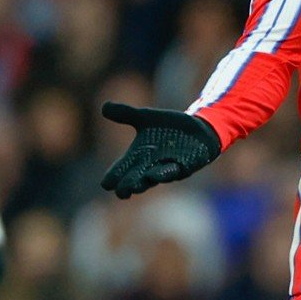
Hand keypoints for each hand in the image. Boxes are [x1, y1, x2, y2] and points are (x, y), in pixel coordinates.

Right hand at [98, 101, 221, 198]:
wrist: (197, 129)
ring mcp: (167, 167)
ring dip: (144, 182)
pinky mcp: (184, 166)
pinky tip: (159, 175)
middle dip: (128, 184)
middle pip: (135, 178)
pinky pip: (173, 171)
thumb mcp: (145, 118)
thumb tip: (103, 107)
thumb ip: (126, 114)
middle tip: (120, 191)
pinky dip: (166, 173)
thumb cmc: (169, 128)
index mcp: (138, 156)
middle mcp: (150, 165)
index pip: (122, 169)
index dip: (114, 176)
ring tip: (134, 187)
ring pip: (153, 178)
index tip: (106, 184)